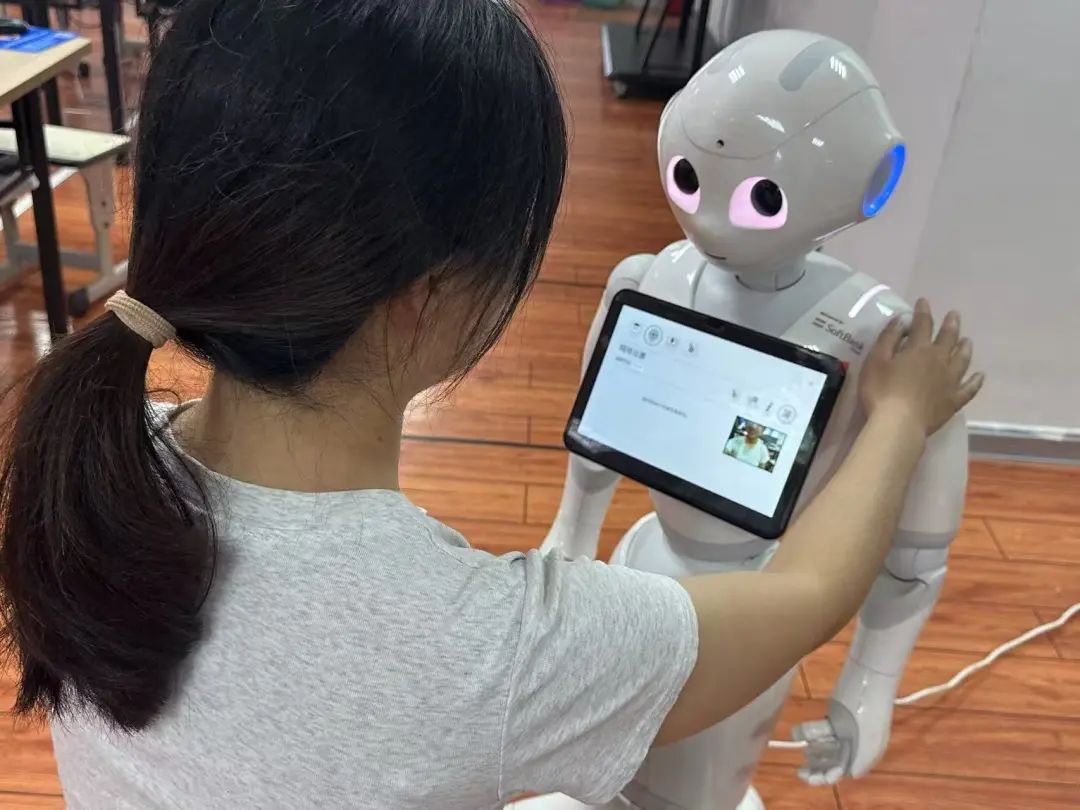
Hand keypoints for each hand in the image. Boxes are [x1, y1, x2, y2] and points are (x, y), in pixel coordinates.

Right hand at [859, 299, 983, 436]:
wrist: (899, 424)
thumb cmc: (881, 392)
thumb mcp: (875, 361)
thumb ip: (888, 339)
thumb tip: (903, 320)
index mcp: (919, 349)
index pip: (923, 324)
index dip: (923, 311)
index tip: (923, 301)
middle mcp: (939, 361)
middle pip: (948, 338)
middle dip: (950, 324)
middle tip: (954, 315)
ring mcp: (950, 381)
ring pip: (962, 360)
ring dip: (965, 348)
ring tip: (968, 340)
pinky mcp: (954, 400)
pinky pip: (969, 388)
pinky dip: (975, 381)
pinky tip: (980, 375)